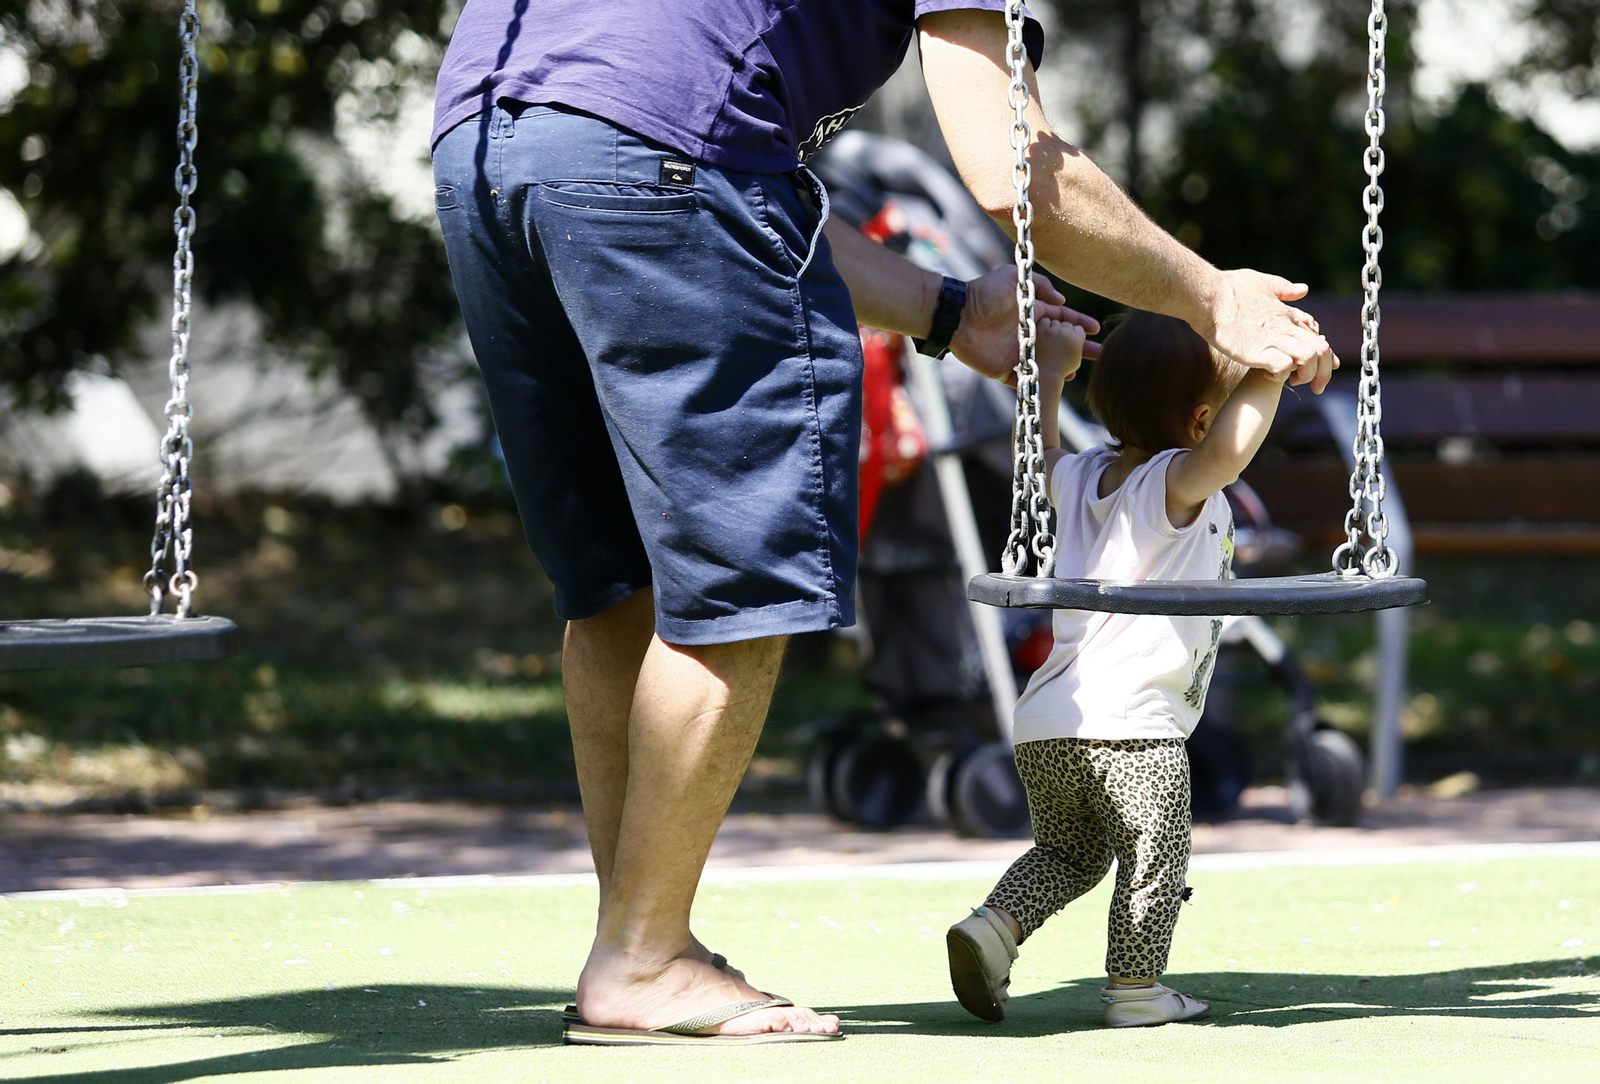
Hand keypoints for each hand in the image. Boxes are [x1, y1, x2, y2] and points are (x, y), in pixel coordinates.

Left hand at [949, 266, 1100, 383]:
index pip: (1063, 319)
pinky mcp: (1005, 370)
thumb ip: (1040, 286)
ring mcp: (1018, 353)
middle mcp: (1029, 334)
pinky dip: (1040, 383)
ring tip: (1077, 370)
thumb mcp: (1014, 278)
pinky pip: (1026, 379)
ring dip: (1063, 368)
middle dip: (1080, 349)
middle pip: (1060, 344)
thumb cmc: (985, 293)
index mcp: (1033, 313)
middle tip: (1100, 354)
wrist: (959, 316)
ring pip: (1047, 364)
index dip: (1080, 323)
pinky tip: (1056, 385)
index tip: (1096, 329)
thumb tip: (1062, 300)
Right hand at [1196, 269, 1338, 393]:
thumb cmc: (1229, 288)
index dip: (1326, 356)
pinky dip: (1281, 375)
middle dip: (1324, 372)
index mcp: (1288, 316)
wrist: (1209, 296)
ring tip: (1292, 380)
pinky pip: (1284, 366)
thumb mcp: (1261, 281)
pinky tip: (1269, 374)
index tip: (1326, 369)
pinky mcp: (1259, 351)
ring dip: (1306, 375)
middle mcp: (1286, 328)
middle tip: (1316, 387)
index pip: (1318, 338)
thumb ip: (1283, 288)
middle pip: (1322, 350)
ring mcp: (1273, 339)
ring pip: (1310, 358)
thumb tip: (1303, 289)